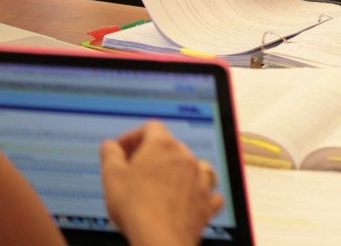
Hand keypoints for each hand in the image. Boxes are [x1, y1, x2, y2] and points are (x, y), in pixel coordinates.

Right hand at [100, 121, 223, 245]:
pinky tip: (186, 200)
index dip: (133, 136)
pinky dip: (197, 194)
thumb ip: (110, 155)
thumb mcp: (111, 176)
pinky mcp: (207, 201)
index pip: (151, 128)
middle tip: (133, 171)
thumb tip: (110, 146)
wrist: (160, 238)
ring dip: (176, 172)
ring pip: (191, 166)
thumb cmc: (136, 207)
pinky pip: (207, 191)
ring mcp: (200, 179)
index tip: (121, 151)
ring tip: (158, 186)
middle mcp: (186, 158)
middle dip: (152, 155)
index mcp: (163, 147)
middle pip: (171, 146)